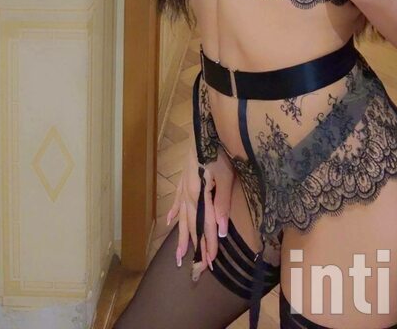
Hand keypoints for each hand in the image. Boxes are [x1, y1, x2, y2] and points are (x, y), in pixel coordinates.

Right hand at [166, 144, 235, 278]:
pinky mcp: (183, 178)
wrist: (206, 127)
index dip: (208, 246)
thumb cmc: (220, 150)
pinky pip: (176, 200)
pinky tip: (169, 222)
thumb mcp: (226, 177)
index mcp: (198, 195)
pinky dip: (173, 213)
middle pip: (191, 225)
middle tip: (196, 269)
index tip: (211, 264)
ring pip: (181, 217)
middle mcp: (187, 194)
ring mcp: (183, 186)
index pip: (205, 226)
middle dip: (195, 247)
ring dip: (181, 237)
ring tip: (178, 256)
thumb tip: (220, 231)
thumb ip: (223, 204)